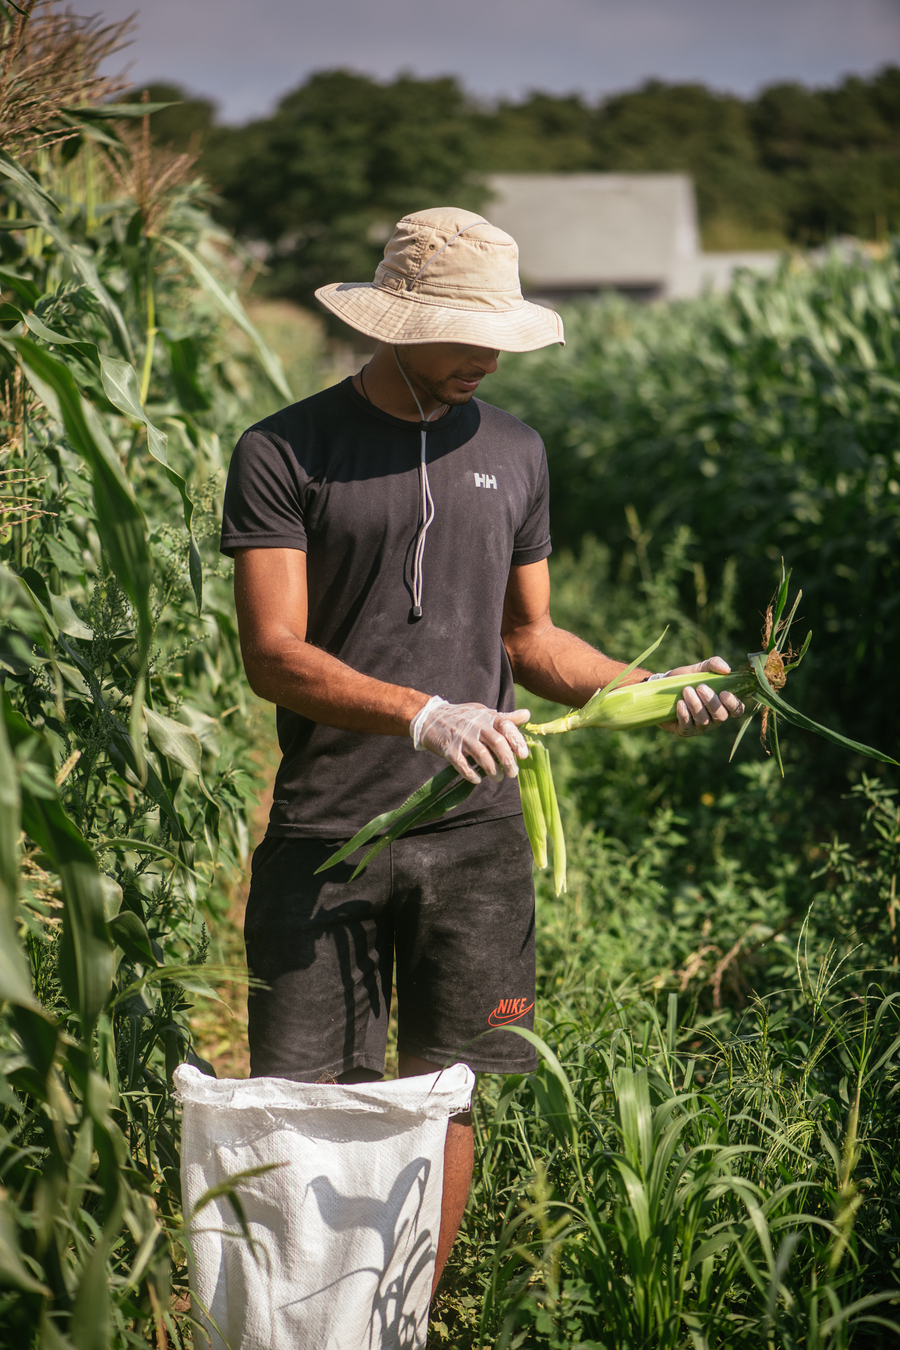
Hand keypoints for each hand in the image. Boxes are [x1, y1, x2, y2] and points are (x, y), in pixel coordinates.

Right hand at [410, 698, 530, 783]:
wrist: (431, 717)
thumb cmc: (463, 717)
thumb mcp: (484, 713)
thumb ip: (506, 717)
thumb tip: (527, 715)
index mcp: (487, 717)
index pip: (506, 726)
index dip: (516, 740)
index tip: (523, 755)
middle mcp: (476, 726)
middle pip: (496, 743)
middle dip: (507, 760)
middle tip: (513, 773)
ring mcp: (462, 738)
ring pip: (481, 755)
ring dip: (492, 769)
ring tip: (498, 778)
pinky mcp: (449, 749)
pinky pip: (461, 764)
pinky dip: (470, 773)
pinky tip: (477, 780)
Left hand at [656, 656, 744, 737]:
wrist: (661, 689)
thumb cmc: (686, 679)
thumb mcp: (699, 669)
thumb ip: (714, 664)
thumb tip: (726, 669)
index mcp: (722, 704)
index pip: (737, 710)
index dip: (733, 704)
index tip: (724, 692)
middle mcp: (714, 718)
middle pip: (720, 716)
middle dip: (711, 702)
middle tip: (700, 687)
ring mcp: (700, 727)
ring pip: (703, 721)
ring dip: (695, 705)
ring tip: (686, 690)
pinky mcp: (685, 731)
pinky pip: (688, 726)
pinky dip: (684, 714)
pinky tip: (679, 703)